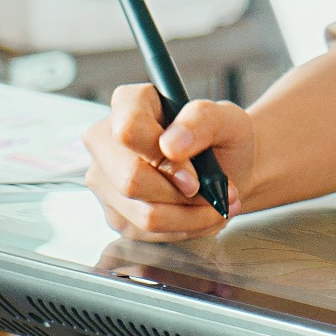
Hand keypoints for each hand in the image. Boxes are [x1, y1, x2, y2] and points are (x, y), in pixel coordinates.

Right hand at [83, 84, 253, 241]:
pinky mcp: (115, 212)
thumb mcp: (228, 120)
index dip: (164, 159)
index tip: (196, 174)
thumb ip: (202, 122)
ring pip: (142, 214)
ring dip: (191, 216)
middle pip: (131, 180)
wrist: (229, 169)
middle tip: (218, 190)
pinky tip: (199, 213)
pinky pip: (147, 232)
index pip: (128, 131)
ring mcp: (105, 179)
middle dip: (183, 195)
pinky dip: (184, 228)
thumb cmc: (224, 139)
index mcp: (129, 103)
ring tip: (217, 203)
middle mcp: (106, 140)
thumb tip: (171, 144)